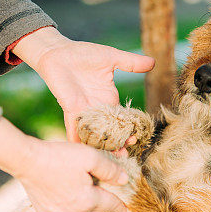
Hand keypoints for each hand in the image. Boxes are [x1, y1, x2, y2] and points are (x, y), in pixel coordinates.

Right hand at [0, 118, 127, 211]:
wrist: (29, 161)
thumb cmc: (60, 156)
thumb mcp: (90, 156)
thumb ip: (110, 169)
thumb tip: (124, 180)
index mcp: (88, 200)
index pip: (111, 205)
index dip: (121, 207)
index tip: (126, 210)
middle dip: (106, 210)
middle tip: (107, 202)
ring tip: (93, 209)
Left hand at [13, 27, 153, 141]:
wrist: (57, 52)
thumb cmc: (82, 54)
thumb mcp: (111, 58)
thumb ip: (131, 62)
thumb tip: (153, 62)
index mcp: (108, 98)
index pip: (121, 117)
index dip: (128, 129)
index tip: (136, 138)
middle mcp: (97, 108)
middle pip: (109, 131)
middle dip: (116, 143)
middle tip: (124, 154)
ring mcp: (83, 111)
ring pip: (93, 133)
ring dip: (100, 146)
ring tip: (108, 159)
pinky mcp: (70, 110)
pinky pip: (74, 129)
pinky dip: (78, 140)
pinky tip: (81, 152)